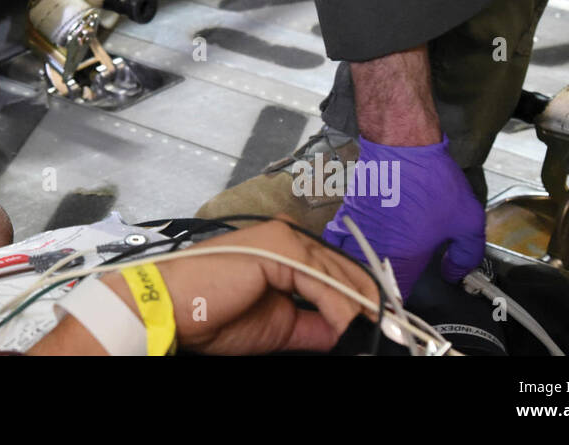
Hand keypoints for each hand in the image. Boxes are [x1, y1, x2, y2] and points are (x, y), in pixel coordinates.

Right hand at [161, 220, 377, 354]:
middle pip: (345, 270)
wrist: (173, 308)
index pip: (337, 271)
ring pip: (338, 277)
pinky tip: (353, 327)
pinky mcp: (279, 247)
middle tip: (396, 332)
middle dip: (372, 304)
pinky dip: (343, 308)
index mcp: (284, 248)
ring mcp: (284, 237)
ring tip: (383, 333)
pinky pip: (322, 283)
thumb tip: (348, 332)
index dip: (364, 299)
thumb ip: (314, 324)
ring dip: (363, 310)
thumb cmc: (210, 314)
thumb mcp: (278, 326)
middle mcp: (287, 236)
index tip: (386, 326)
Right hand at [323, 137, 484, 297]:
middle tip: (385, 289)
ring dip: (357, 270)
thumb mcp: (467, 220)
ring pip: (350, 263)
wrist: (400, 146)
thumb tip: (455, 272)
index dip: (400, 303)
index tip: (403, 304)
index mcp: (405, 256)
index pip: (397, 295)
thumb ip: (465, 255)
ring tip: (368, 273)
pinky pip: (340, 241)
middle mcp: (376, 248)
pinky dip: (344, 248)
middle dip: (374, 289)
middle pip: (367, 282)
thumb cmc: (432, 181)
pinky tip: (353, 248)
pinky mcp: (349, 214)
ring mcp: (358, 232)